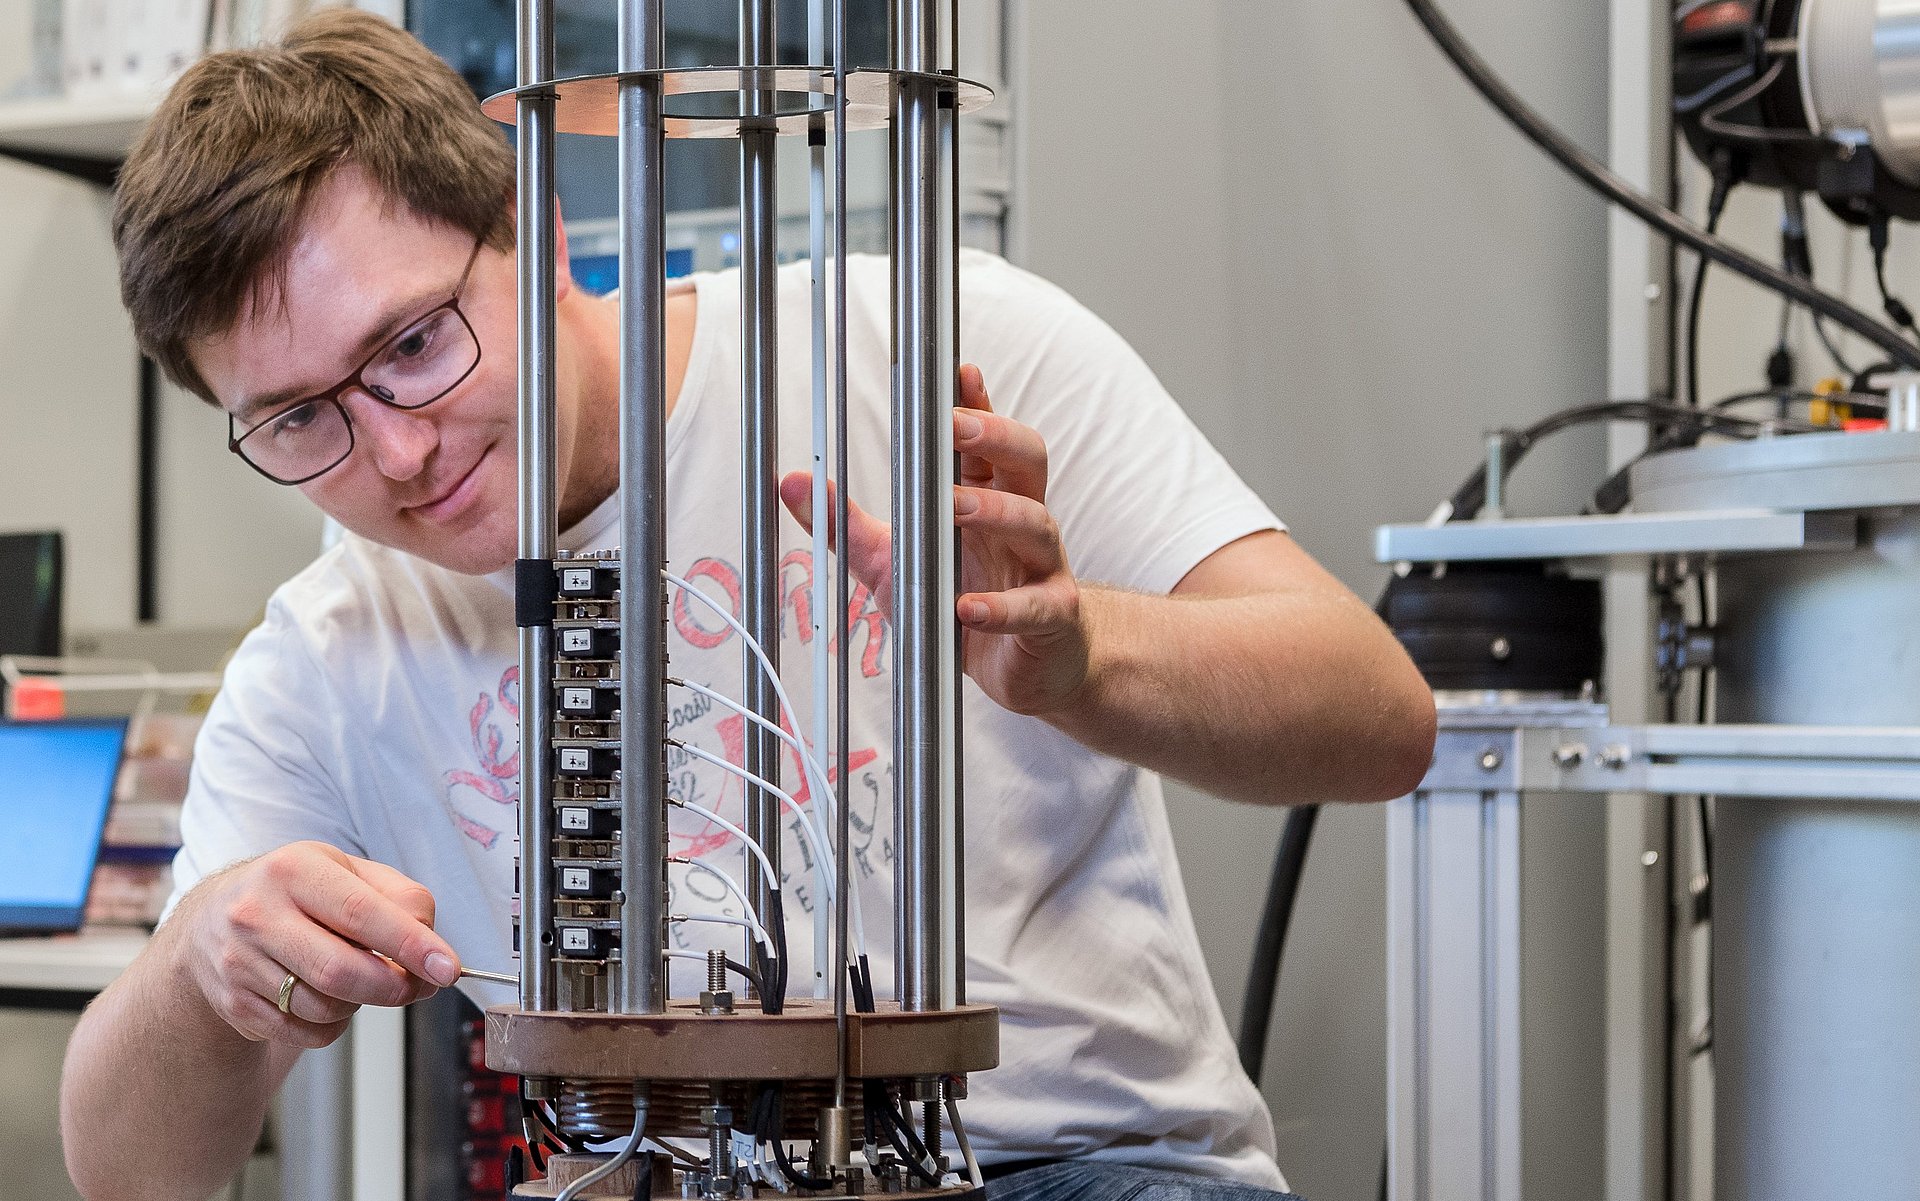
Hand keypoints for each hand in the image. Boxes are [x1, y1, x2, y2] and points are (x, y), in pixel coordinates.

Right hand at [171, 841, 457, 1047]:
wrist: (212, 920)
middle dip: (394, 986)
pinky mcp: (234, 1005)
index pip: (360, 913)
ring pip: (326, 1007)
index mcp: (293, 870)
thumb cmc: (296, 893)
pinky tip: (326, 994)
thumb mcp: (347, 872)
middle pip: (342, 971)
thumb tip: (432, 944)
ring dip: (362, 1002)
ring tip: (359, 975)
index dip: (410, 944)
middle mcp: (257, 915)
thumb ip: (401, 898)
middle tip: (419, 984)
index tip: (447, 968)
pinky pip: (307, 1033)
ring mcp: (239, 963)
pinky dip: (334, 1023)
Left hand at [779, 363, 1090, 716]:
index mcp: (989, 498)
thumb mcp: (895, 563)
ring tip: (956, 507)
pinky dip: (1002, 606)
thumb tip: (794, 483)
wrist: (1027, 668)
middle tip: (956, 427)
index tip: (957, 373)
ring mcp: (1044, 568)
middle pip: (1027, 461)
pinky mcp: (1054, 616)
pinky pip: (1036, 605)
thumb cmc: (966, 605)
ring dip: (995, 511)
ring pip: (1036, 523)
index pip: (987, 441)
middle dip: (995, 436)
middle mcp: (1022, 524)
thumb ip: (847, 527)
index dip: (977, 404)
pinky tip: (969, 608)